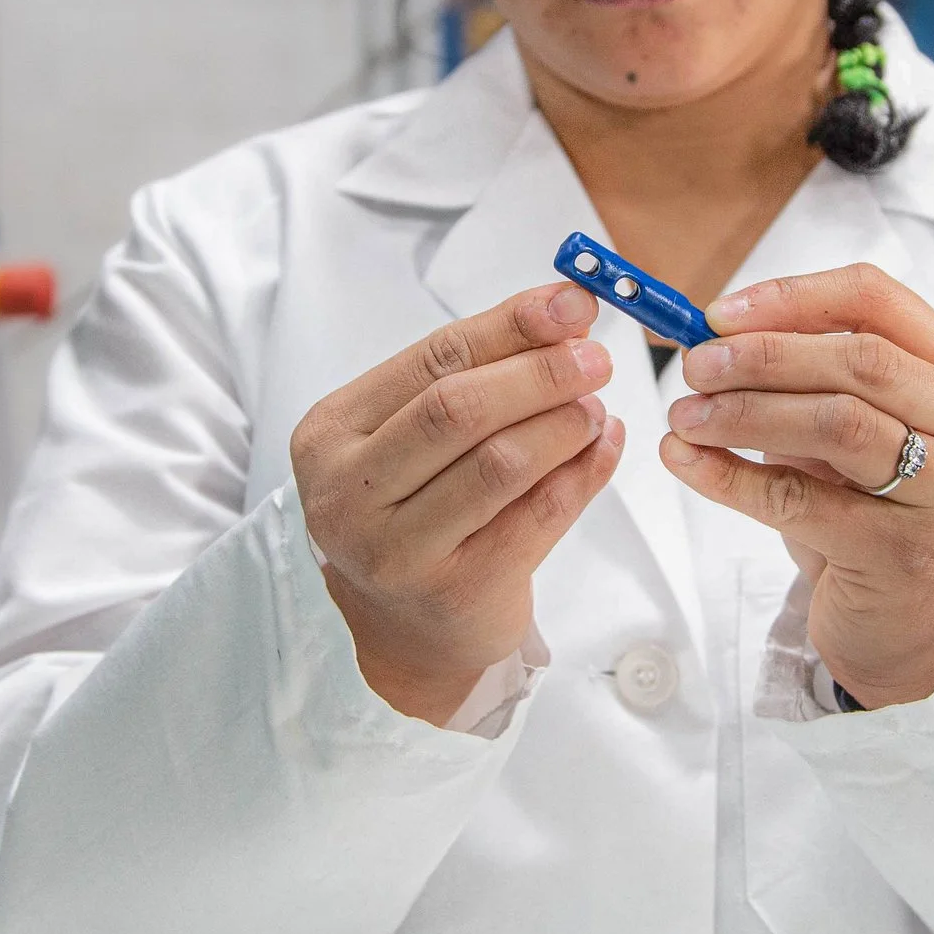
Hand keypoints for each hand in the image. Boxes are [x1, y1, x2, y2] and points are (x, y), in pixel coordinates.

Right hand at [292, 282, 623, 723]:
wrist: (405, 631)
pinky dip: (583, 474)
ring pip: (500, 463)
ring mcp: (397, 550)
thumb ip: (474, 374)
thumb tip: (563, 312)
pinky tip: (604, 448)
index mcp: (330, 434)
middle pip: (457, 409)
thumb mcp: (415, 435)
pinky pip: (537, 517)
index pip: (429, 360)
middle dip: (539, 373)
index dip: (508, 325)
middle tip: (595, 358)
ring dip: (564, 424)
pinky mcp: (455, 591)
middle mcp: (349, 493)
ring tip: (596, 408)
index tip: (570, 302)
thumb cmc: (413, 511)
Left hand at [659, 265, 933, 707]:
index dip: (791, 297)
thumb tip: (713, 335)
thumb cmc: (878, 511)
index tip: (719, 314)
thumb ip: (809, 377)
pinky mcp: (905, 554)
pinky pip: (800, 501)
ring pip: (837, 422)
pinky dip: (732, 476)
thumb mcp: (860, 429)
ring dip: (745, 411)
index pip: (879, 300)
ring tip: (686, 415)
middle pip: (861, 359)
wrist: (914, 628)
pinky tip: (687, 462)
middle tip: (695, 367)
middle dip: (762, 355)